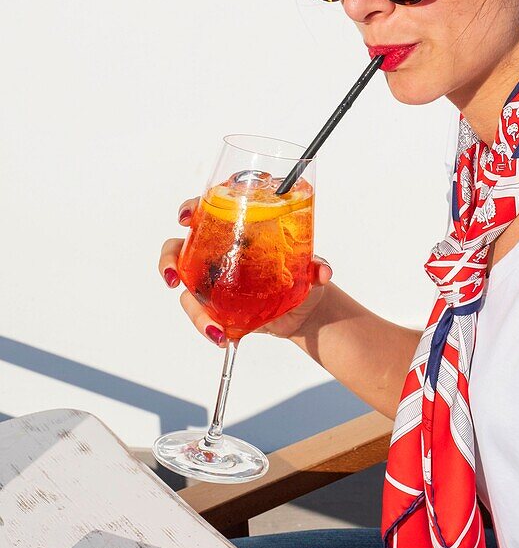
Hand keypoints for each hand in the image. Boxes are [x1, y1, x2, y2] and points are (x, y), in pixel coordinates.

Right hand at [158, 197, 332, 346]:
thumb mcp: (310, 267)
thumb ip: (315, 266)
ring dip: (194, 312)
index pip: (206, 210)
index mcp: (236, 229)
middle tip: (172, 276)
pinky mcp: (216, 307)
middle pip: (178, 248)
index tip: (186, 217)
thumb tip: (322, 271)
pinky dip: (206, 327)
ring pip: (186, 290)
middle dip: (167, 260)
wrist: (304, 310)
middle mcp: (217, 252)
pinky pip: (200, 315)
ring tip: (214, 330)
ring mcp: (212, 281)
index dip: (190, 208)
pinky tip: (222, 338)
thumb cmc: (302, 274)